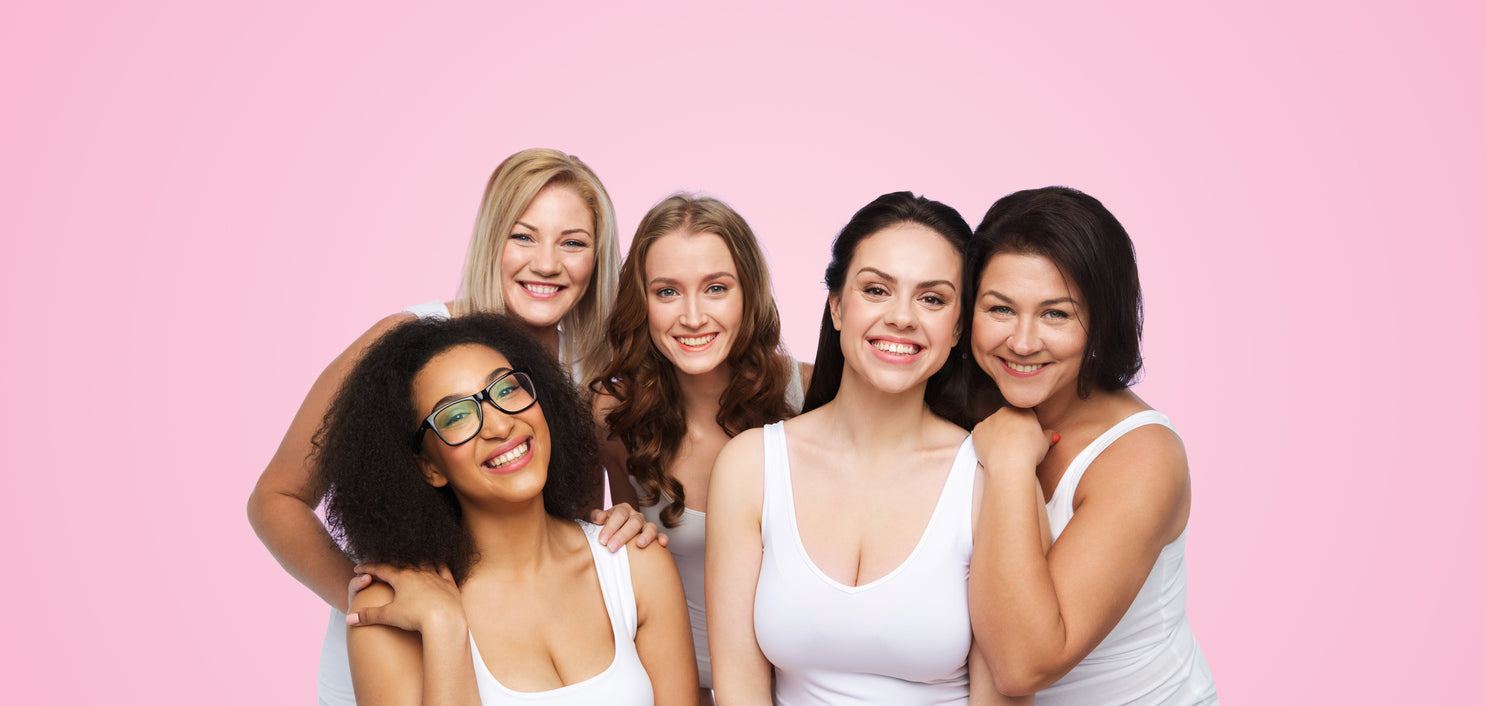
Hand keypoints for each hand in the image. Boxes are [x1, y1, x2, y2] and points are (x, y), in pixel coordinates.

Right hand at [346, 564, 464, 634]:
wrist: (444, 619)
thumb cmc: (415, 617)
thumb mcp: (389, 616)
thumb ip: (368, 616)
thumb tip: (349, 620)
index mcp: (401, 578)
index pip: (381, 569)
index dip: (368, 568)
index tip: (358, 567)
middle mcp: (418, 573)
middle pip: (401, 563)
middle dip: (389, 562)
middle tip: (381, 563)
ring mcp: (435, 576)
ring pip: (424, 562)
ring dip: (415, 559)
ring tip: (409, 559)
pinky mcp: (448, 583)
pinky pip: (443, 569)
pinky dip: (439, 564)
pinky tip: (437, 562)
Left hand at [589, 502, 668, 551]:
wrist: (614, 534)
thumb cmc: (606, 528)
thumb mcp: (598, 520)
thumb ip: (596, 516)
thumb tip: (598, 518)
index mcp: (623, 510)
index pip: (619, 515)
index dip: (610, 527)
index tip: (602, 540)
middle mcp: (636, 516)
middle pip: (633, 522)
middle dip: (623, 535)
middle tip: (612, 547)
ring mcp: (646, 526)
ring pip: (650, 527)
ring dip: (646, 535)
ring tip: (640, 544)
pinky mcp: (653, 536)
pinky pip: (660, 536)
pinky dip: (662, 538)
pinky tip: (662, 544)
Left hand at [973, 407, 1058, 474]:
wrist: (1009, 463)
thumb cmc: (1029, 453)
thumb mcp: (1044, 443)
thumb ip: (1048, 436)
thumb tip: (1053, 435)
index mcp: (1023, 412)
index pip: (1025, 415)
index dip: (1025, 427)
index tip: (1025, 438)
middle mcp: (1006, 411)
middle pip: (1007, 418)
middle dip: (1010, 428)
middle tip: (1014, 445)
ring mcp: (990, 419)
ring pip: (993, 425)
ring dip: (996, 434)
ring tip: (1003, 451)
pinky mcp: (978, 430)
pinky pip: (981, 434)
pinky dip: (984, 441)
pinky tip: (991, 452)